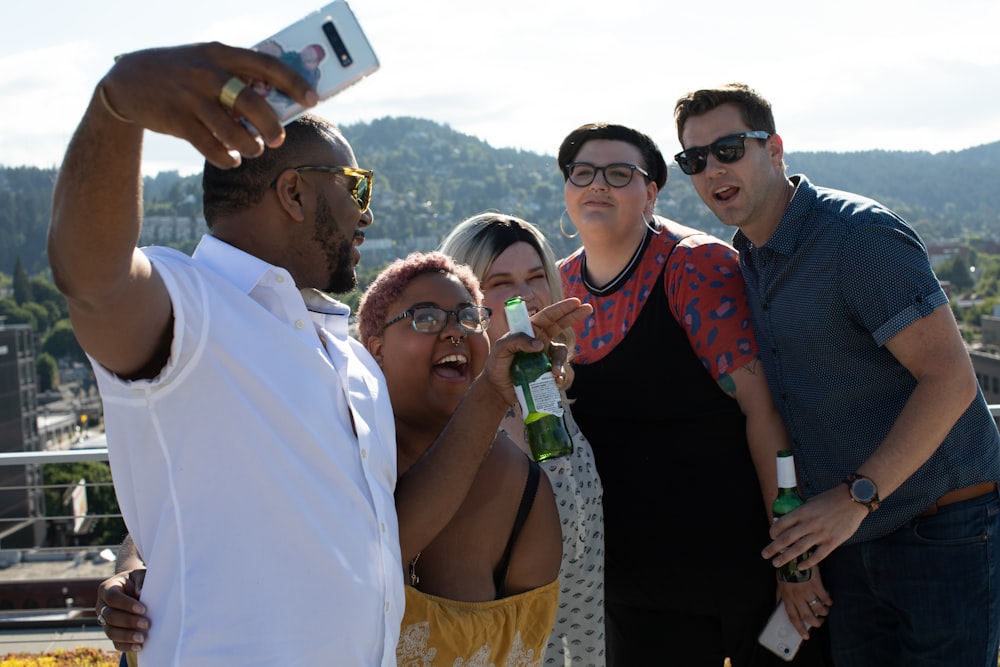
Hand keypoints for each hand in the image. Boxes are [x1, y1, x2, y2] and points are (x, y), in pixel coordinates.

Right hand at [96, 568, 148, 652]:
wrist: (134, 587)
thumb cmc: (138, 580)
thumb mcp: (140, 574)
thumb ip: (141, 580)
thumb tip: (141, 592)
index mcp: (107, 588)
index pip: (112, 598)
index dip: (126, 604)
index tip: (143, 609)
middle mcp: (102, 605)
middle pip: (110, 616)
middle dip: (129, 621)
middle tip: (147, 624)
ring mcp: (104, 620)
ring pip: (110, 631)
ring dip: (126, 636)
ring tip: (142, 638)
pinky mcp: (111, 630)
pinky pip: (114, 641)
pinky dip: (126, 645)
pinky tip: (138, 646)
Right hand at [99, 42, 318, 167]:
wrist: (128, 81)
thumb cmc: (182, 74)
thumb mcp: (207, 62)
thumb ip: (238, 77)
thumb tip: (277, 102)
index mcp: (221, 54)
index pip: (267, 65)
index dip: (294, 83)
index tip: (313, 99)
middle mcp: (207, 73)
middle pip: (253, 103)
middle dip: (272, 126)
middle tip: (277, 138)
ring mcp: (190, 98)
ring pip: (234, 131)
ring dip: (251, 146)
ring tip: (254, 149)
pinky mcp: (177, 121)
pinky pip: (211, 147)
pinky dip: (227, 157)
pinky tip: (232, 158)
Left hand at [481, 298, 590, 401]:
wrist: (498, 389)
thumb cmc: (497, 364)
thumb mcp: (500, 349)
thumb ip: (516, 341)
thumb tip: (540, 344)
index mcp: (529, 330)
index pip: (547, 316)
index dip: (562, 308)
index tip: (576, 301)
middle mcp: (540, 340)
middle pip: (560, 325)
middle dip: (574, 316)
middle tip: (588, 308)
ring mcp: (545, 356)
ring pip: (561, 353)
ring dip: (560, 362)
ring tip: (555, 374)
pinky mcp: (548, 371)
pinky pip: (560, 371)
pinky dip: (560, 376)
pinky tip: (555, 382)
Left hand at [763, 483, 866, 570]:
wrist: (853, 500)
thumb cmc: (831, 499)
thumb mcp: (811, 502)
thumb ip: (801, 512)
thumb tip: (788, 522)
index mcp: (802, 511)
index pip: (781, 523)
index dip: (773, 532)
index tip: (770, 536)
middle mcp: (809, 523)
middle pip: (786, 538)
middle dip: (773, 548)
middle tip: (765, 555)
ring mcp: (821, 533)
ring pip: (799, 548)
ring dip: (786, 557)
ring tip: (776, 563)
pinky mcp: (833, 541)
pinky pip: (818, 555)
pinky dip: (808, 562)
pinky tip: (800, 567)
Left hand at [776, 569, 830, 637]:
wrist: (792, 556)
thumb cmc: (785, 570)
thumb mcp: (779, 583)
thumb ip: (779, 596)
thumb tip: (777, 606)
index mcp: (787, 597)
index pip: (793, 617)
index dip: (800, 628)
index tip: (805, 636)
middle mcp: (797, 597)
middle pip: (808, 616)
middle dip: (815, 623)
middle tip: (819, 623)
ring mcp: (807, 591)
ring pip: (818, 609)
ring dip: (823, 613)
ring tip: (825, 612)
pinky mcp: (816, 584)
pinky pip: (824, 598)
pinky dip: (828, 602)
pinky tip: (829, 602)